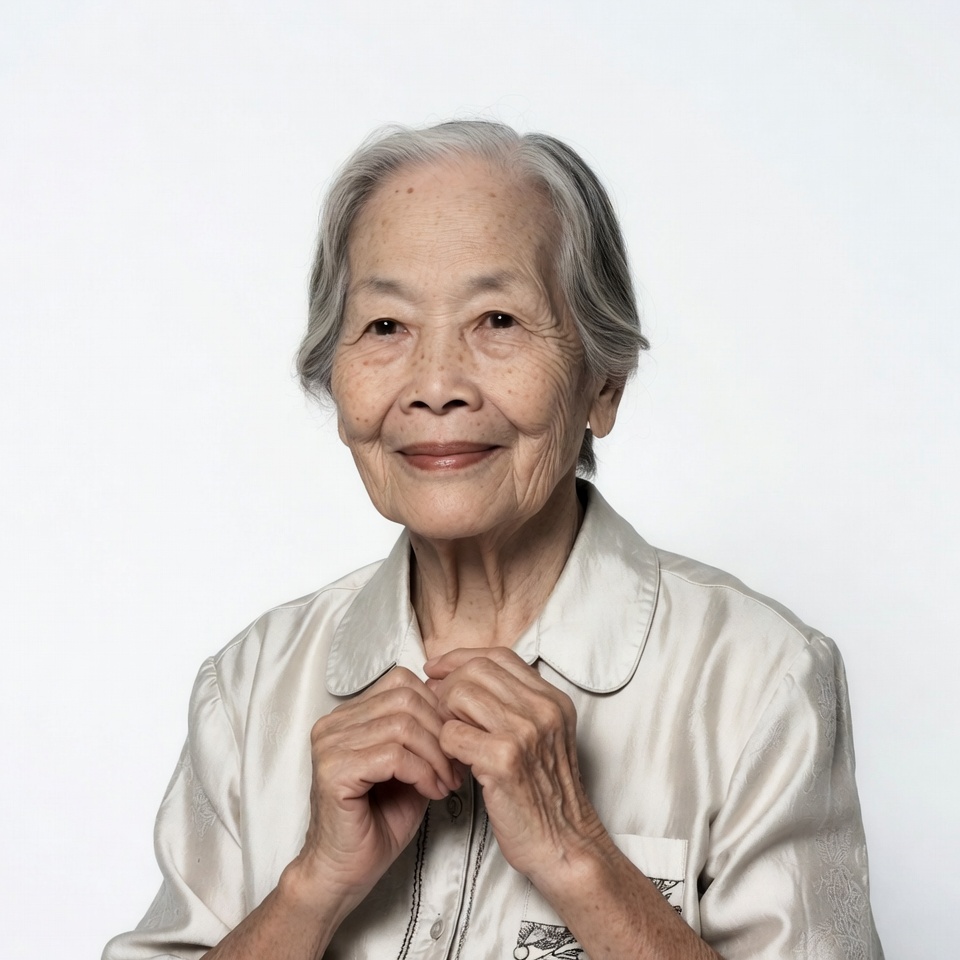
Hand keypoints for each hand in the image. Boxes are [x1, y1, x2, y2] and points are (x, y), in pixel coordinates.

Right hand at [289, 667, 460, 916]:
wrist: (345, 872)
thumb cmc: (378, 821)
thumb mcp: (410, 767)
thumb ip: (424, 734)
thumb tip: (457, 708)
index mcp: (348, 715)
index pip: (402, 682)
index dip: (437, 708)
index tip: (455, 742)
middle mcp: (333, 724)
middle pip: (405, 699)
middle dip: (441, 732)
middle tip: (455, 767)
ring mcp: (330, 745)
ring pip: (403, 725)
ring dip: (435, 755)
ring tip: (445, 782)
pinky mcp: (334, 771)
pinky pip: (393, 755)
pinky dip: (422, 772)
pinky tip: (432, 792)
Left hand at [424, 648, 607, 885]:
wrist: (565, 845)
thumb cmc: (546, 796)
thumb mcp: (543, 738)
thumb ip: (515, 706)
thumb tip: (459, 680)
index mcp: (553, 700)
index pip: (498, 655)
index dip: (461, 657)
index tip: (437, 668)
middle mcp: (542, 709)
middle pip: (476, 670)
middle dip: (447, 686)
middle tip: (435, 709)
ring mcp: (524, 732)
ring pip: (459, 696)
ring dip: (443, 716)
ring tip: (447, 739)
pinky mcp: (504, 760)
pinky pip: (452, 734)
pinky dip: (444, 747)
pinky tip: (455, 763)